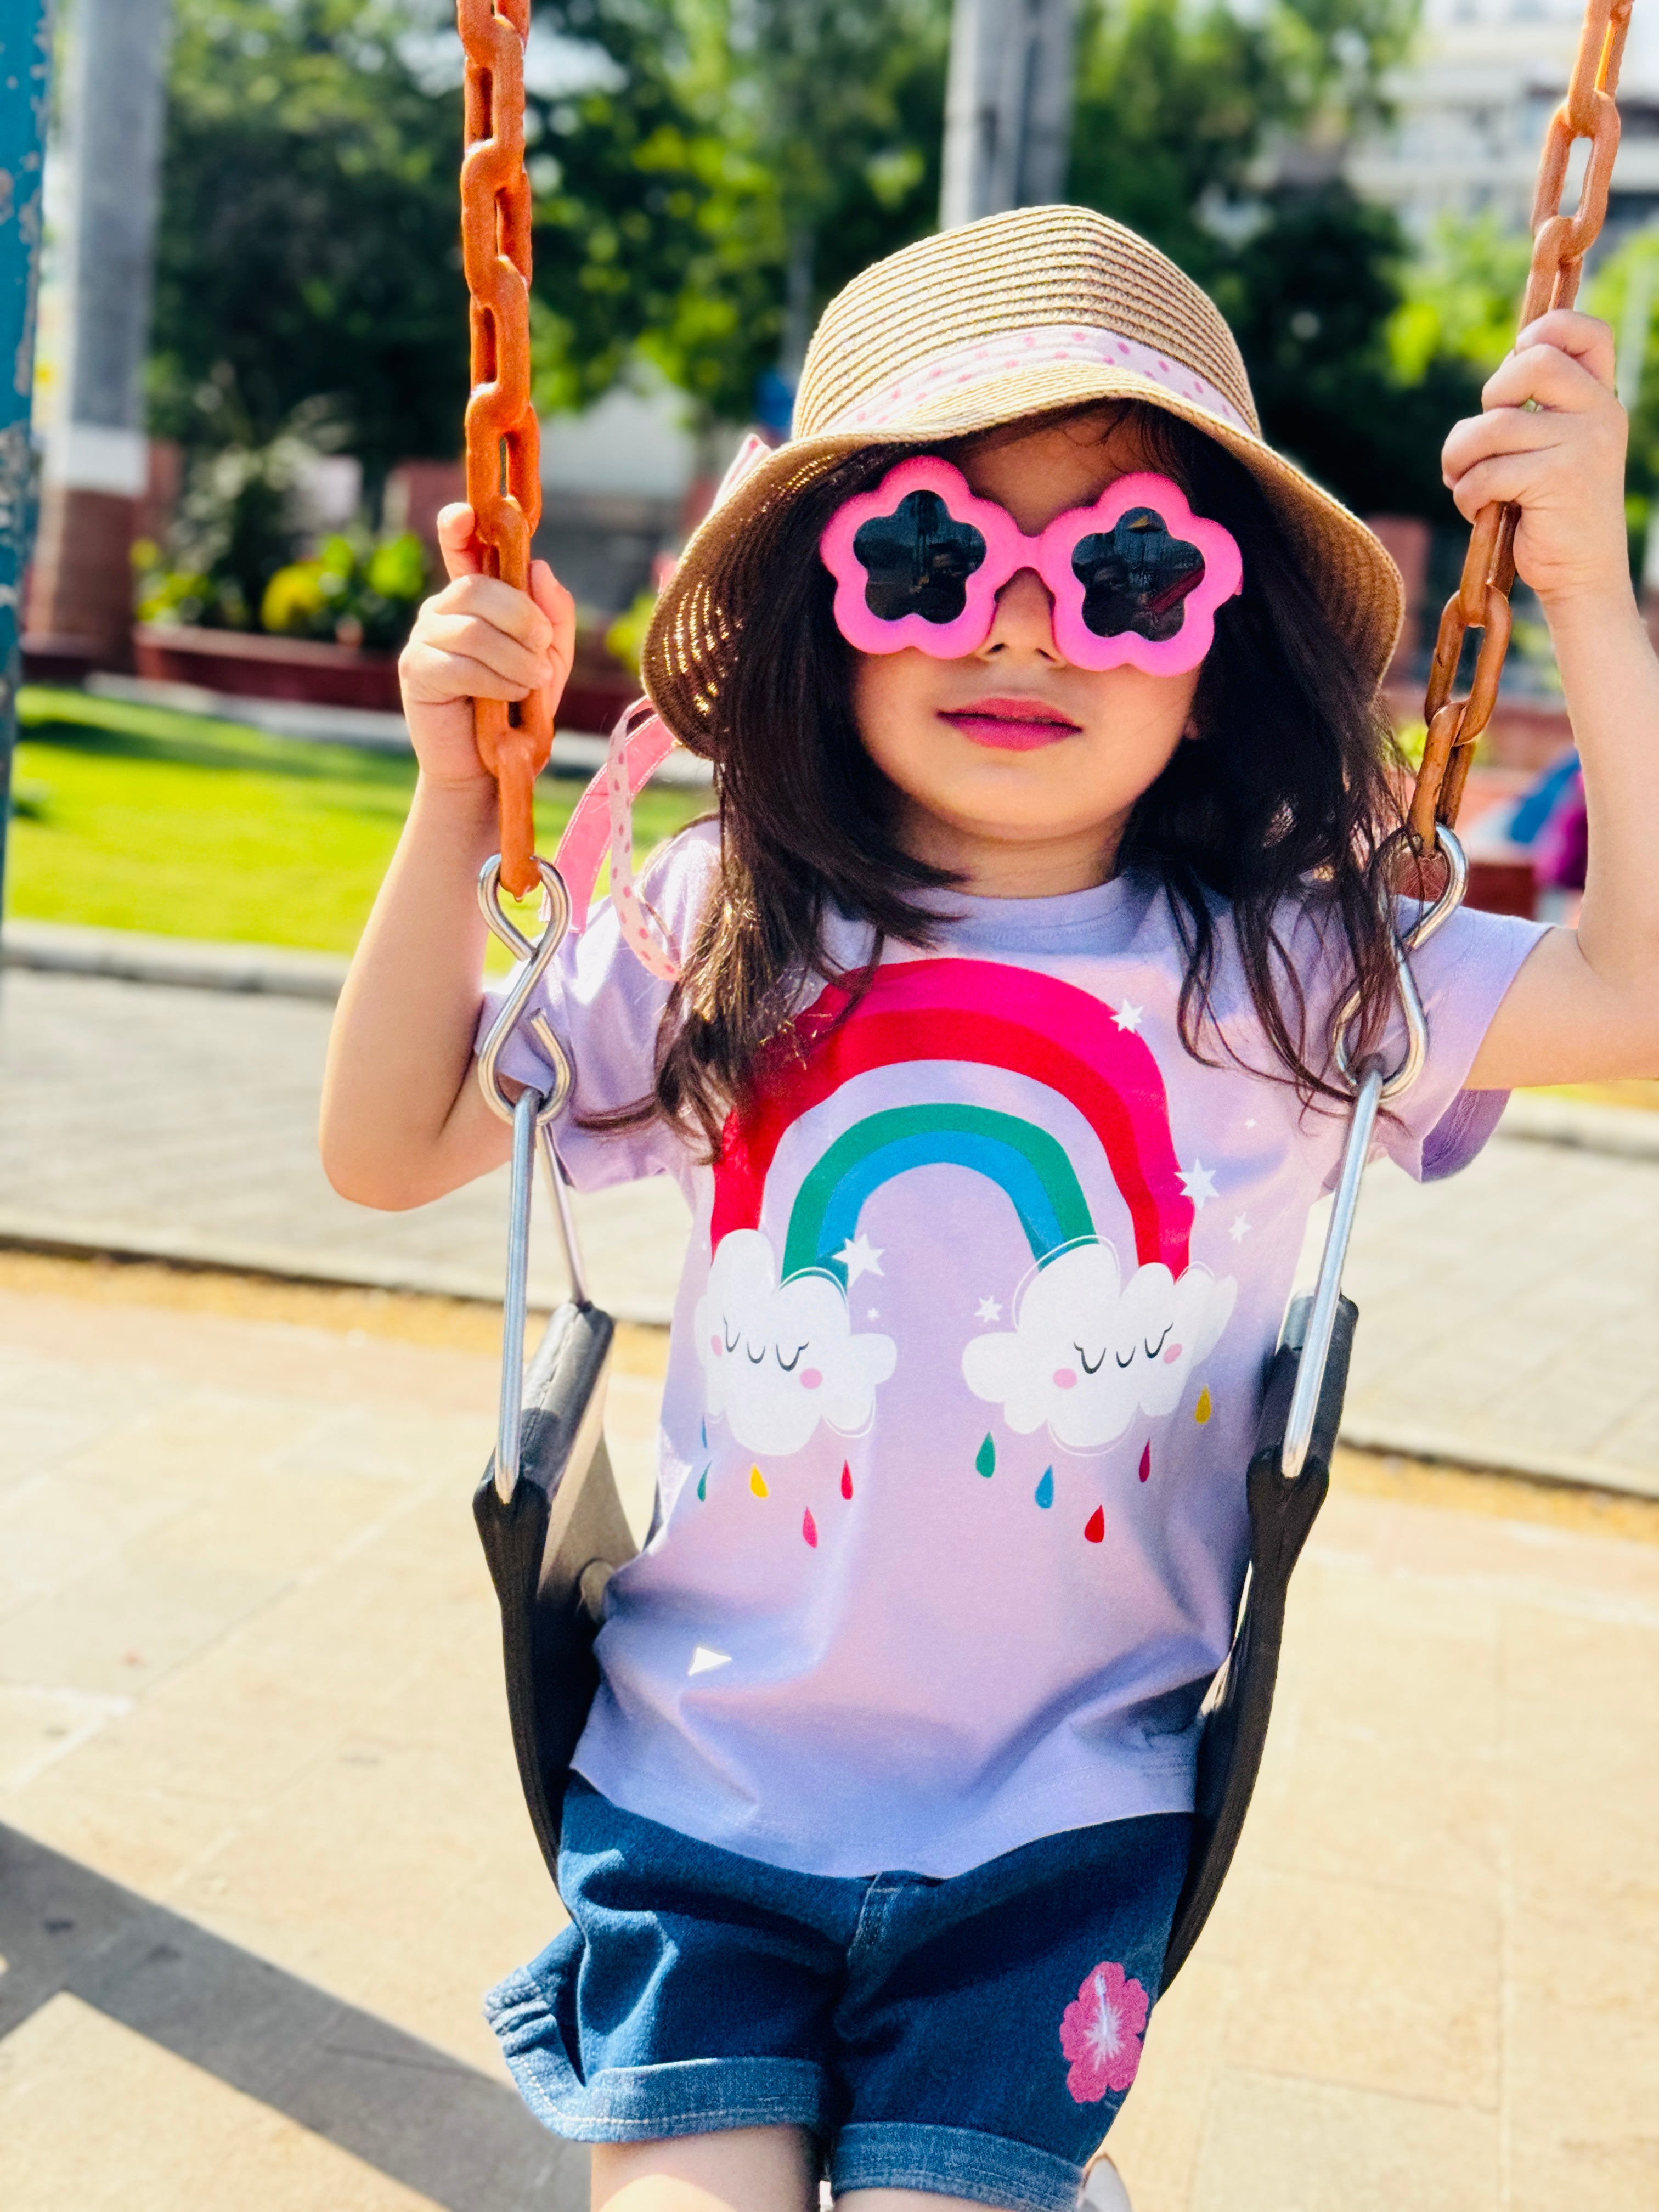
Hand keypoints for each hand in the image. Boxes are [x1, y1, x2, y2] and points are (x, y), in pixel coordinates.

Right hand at [397, 502, 575, 786]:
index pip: (460, 546)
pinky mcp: (416, 672)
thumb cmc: (520, 710)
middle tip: (544, 651)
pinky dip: (494, 680)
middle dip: (523, 618)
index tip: (466, 513)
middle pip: (478, 587)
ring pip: (472, 628)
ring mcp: (424, 638)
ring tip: (533, 684)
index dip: (460, 524)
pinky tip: (509, 698)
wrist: (491, 768)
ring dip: (514, 657)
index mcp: (475, 597)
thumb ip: (554, 616)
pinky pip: (458, 664)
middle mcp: (443, 608)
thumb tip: (539, 567)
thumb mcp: (551, 659)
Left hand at [1440, 309, 1632, 612]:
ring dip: (1460, 457)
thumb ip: (1534, 413)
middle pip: (1532, 363)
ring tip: (1463, 481)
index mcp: (1601, 398)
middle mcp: (1600, 412)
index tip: (1517, 355)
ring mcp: (1583, 444)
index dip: (1547, 329)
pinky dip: (1466, 493)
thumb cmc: (1551, 512)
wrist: (1581, 574)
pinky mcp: (1559, 479)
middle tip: (1483, 439)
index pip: (1588, 333)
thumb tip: (1491, 391)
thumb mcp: (1552, 450)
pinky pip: (1487, 471)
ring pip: (1495, 425)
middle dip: (1489, 398)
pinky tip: (1477, 509)